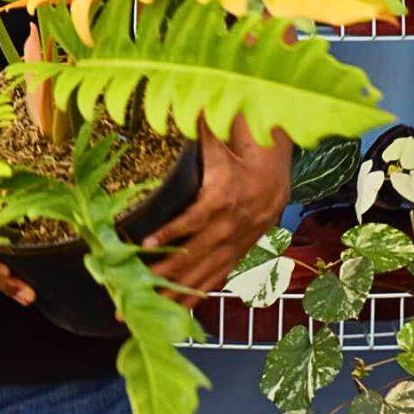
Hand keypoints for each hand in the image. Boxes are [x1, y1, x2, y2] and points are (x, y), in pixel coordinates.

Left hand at [143, 116, 290, 307]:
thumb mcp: (224, 135)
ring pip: (204, 274)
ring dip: (177, 295)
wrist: (280, 173)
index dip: (171, 233)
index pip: (194, 219)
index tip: (145, 246)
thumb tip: (182, 100)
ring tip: (149, 313)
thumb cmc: (245, 151)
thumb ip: (201, 122)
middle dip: (163, 277)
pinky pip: (217, 278)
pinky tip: (180, 313)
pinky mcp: (238, 254)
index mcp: (223, 197)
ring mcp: (235, 244)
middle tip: (133, 294)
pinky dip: (198, 296)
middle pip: (194, 257)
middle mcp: (230, 227)